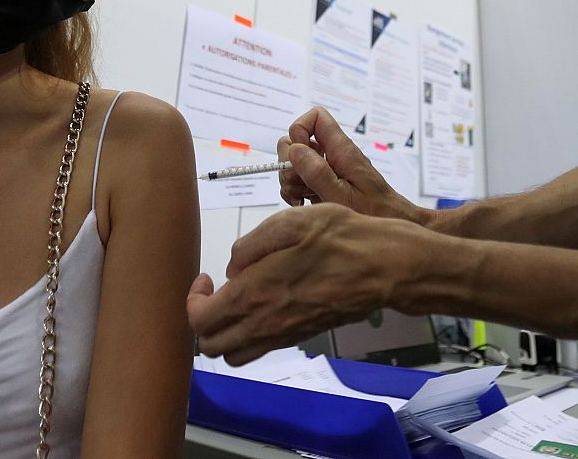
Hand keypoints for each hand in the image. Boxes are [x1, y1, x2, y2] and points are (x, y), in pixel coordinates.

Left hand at [186, 203, 426, 364]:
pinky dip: (250, 336)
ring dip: (226, 333)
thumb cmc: (342, 239)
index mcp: (255, 293)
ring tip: (237, 302)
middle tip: (216, 293)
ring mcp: (284, 334)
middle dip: (204, 320)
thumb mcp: (290, 222)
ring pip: (235, 354)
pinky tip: (264, 304)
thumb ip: (251, 245)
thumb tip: (233, 266)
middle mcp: (265, 322)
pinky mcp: (302, 335)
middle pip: (211, 345)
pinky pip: (261, 349)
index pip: (200, 318)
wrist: (384, 267)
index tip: (207, 278)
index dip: (193, 299)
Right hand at [278, 107, 430, 225]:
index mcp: (342, 150)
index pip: (316, 117)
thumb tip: (295, 149)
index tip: (298, 156)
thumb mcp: (342, 197)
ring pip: (294, 161)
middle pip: (297, 141)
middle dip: (288, 163)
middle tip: (300, 184)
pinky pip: (300, 178)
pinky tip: (303, 203)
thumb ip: (318, 172)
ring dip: (290, 181)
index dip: (299, 130)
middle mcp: (333, 154)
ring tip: (303, 198)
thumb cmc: (376, 214)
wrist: (392, 224)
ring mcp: (328, 168)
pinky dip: (295, 190)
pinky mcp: (325, 181)